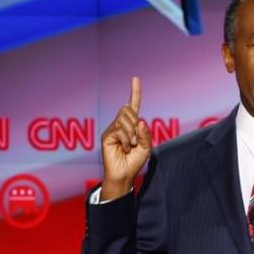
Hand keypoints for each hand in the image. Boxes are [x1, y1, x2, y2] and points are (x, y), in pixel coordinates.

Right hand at [100, 76, 151, 199]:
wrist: (125, 175)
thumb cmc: (135, 162)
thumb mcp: (146, 148)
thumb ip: (145, 134)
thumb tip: (139, 121)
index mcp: (131, 125)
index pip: (133, 105)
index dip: (134, 92)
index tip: (135, 78)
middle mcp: (120, 125)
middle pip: (127, 110)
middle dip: (135, 125)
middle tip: (135, 141)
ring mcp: (112, 130)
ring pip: (124, 119)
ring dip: (131, 134)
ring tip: (130, 146)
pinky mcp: (106, 136)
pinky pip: (119, 130)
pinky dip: (126, 140)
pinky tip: (124, 148)